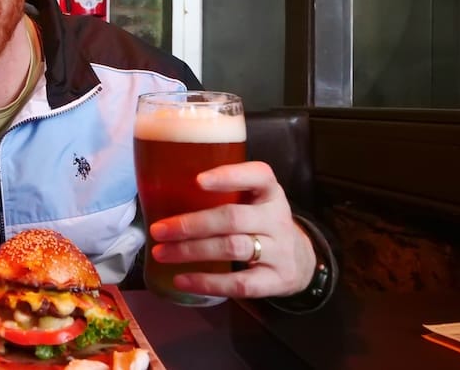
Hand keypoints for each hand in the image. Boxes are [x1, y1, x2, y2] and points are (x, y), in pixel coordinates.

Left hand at [148, 161, 316, 298]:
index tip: (197, 180)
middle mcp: (277, 218)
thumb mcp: (253, 201)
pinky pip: (240, 283)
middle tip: (158, 230)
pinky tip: (181, 280)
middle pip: (233, 218)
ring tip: (161, 253)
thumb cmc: (260, 223)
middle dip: (191, 224)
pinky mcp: (277, 280)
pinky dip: (207, 282)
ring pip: (232, 248)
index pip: (258, 176)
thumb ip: (224, 194)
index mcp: (270, 192)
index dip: (228, 176)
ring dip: (191, 251)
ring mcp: (280, 251)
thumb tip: (163, 194)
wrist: (301, 261)